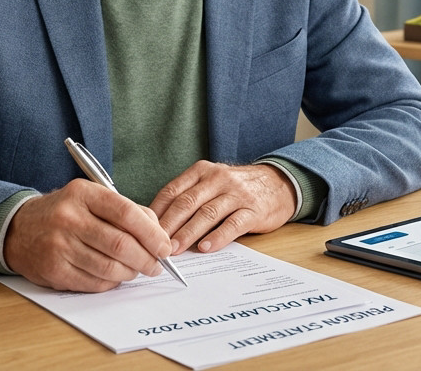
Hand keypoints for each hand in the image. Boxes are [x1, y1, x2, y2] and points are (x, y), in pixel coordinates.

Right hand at [2, 179, 173, 291]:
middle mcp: (69, 218)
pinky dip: (111, 282)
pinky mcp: (54, 270)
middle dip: (146, 259)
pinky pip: (94, 283)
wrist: (18, 229)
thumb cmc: (64, 212)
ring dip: (131, 273)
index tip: (164, 246)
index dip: (152, 233)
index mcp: (83, 194)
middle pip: (120, 244)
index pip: (126, 213)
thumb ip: (125, 210)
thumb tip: (158, 234)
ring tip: (136, 270)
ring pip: (110, 267)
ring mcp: (59, 246)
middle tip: (156, 265)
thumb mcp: (90, 198)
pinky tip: (114, 276)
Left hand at [149, 161, 296, 254]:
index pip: (172, 191)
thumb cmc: (236, 189)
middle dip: (169, 225)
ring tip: (175, 249)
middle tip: (155, 244)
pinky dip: (217, 237)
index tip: (143, 230)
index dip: (156, 212)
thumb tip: (157, 224)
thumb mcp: (211, 184)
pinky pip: (233, 224)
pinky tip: (205, 248)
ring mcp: (237, 193)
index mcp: (202, 172)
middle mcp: (218, 179)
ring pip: (207, 213)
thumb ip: (189, 198)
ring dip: (188, 233)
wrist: (278, 184)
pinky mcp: (253, 209)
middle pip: (187, 203)